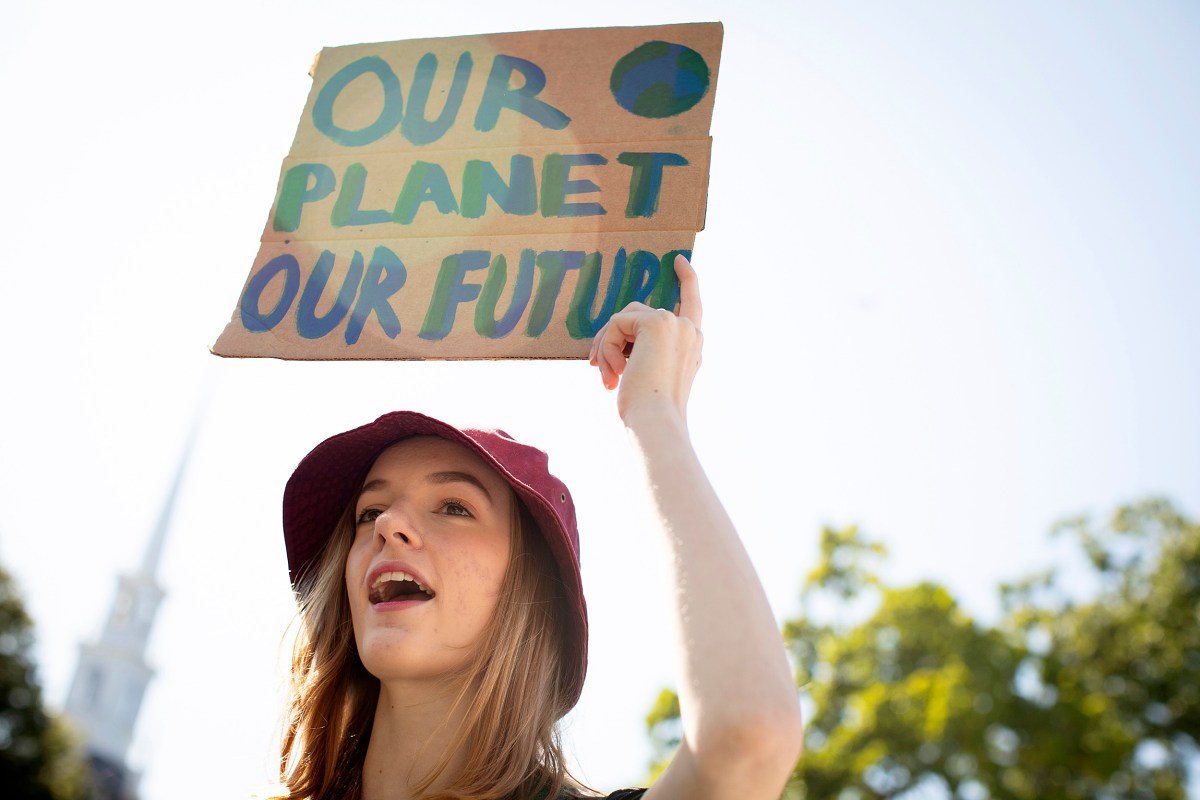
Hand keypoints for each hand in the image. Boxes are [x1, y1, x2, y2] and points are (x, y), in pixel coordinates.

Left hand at [588, 254, 703, 421]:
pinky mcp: (655, 322)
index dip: (687, 280)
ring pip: (623, 319)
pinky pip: (616, 324)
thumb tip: (610, 339)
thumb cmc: (649, 411)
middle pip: (638, 314)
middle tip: (593, 364)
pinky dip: (606, 348)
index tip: (679, 260)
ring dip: (606, 347)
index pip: (693, 304)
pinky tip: (613, 373)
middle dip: (610, 338)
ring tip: (606, 377)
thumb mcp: (648, 377)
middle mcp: (689, 330)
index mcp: (692, 346)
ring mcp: (674, 323)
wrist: (656, 421)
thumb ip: (642, 352)